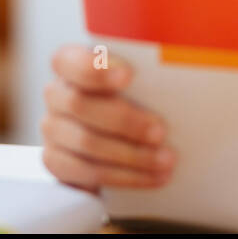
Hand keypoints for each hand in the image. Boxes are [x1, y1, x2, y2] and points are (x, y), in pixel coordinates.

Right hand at [41, 44, 176, 190]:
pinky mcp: (57, 161)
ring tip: (166, 160)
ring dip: (131, 154)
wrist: (125, 134)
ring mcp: (52, 129)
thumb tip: (185, 67)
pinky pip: (87, 172)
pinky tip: (153, 176)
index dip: (95, 69)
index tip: (129, 76)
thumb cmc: (138, 95)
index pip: (68, 61)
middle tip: (161, 132)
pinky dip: (125, 176)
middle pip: (79, 105)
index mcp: (72, 65)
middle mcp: (57, 95)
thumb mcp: (143, 78)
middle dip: (125, 120)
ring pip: (86, 142)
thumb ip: (149, 73)